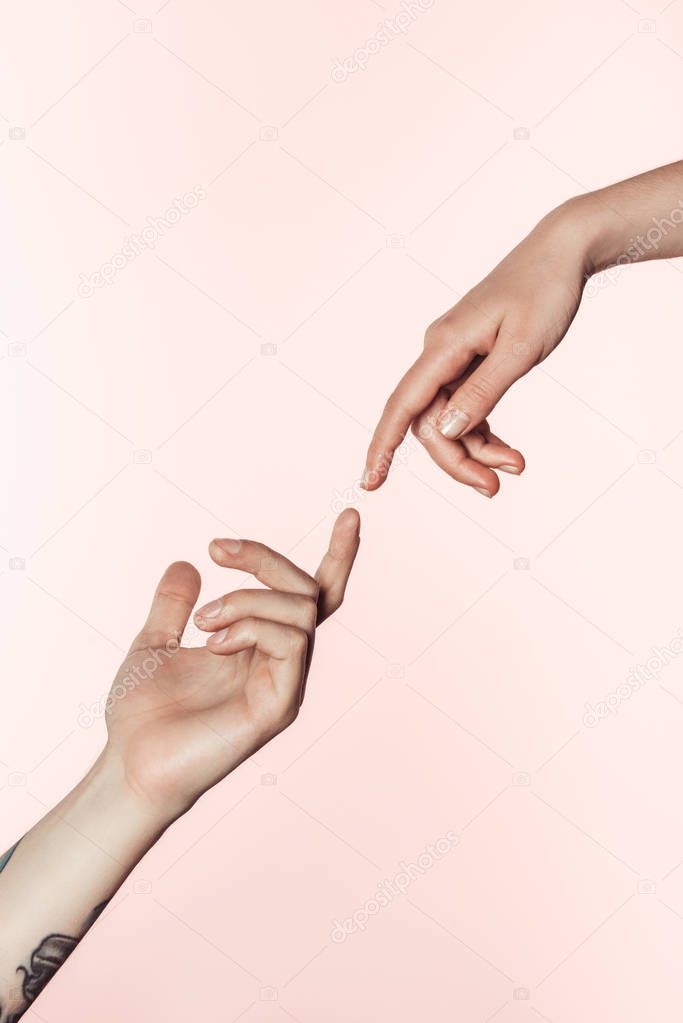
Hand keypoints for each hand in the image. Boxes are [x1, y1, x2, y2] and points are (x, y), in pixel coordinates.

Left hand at [103, 510, 359, 821]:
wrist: (129, 765)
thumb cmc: (143, 716)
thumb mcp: (153, 643)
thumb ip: (173, 606)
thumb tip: (188, 563)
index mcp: (262, 648)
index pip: (313, 598)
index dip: (336, 558)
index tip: (349, 515)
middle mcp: (282, 663)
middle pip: (308, 591)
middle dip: (264, 559)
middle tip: (217, 549)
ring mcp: (285, 684)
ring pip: (300, 610)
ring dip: (246, 598)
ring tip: (202, 623)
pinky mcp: (279, 705)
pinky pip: (291, 642)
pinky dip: (251, 626)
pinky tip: (213, 642)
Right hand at [363, 200, 590, 496]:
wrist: (561, 252)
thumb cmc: (544, 292)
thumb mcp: (520, 349)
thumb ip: (482, 392)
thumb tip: (445, 430)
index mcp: (444, 346)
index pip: (403, 405)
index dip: (384, 446)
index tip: (372, 482)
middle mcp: (440, 352)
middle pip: (429, 422)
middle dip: (458, 460)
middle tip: (495, 487)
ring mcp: (454, 356)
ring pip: (449, 419)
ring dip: (476, 450)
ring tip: (515, 466)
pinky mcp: (470, 360)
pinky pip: (464, 406)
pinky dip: (482, 432)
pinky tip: (505, 448)